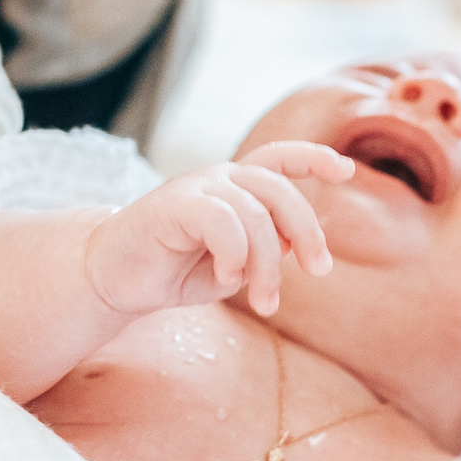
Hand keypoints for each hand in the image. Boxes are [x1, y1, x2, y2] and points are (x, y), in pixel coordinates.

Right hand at [86, 142, 351, 316]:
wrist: (115, 280)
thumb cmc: (175, 271)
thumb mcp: (234, 265)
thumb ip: (267, 250)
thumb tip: (298, 243)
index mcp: (235, 186)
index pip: (279, 158)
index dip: (314, 159)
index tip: (346, 170)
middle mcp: (218, 178)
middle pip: (279, 190)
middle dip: (307, 231)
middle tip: (319, 271)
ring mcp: (195, 188)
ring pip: (256, 215)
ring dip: (268, 265)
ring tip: (265, 303)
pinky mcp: (172, 205)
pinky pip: (223, 224)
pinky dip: (234, 257)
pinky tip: (225, 279)